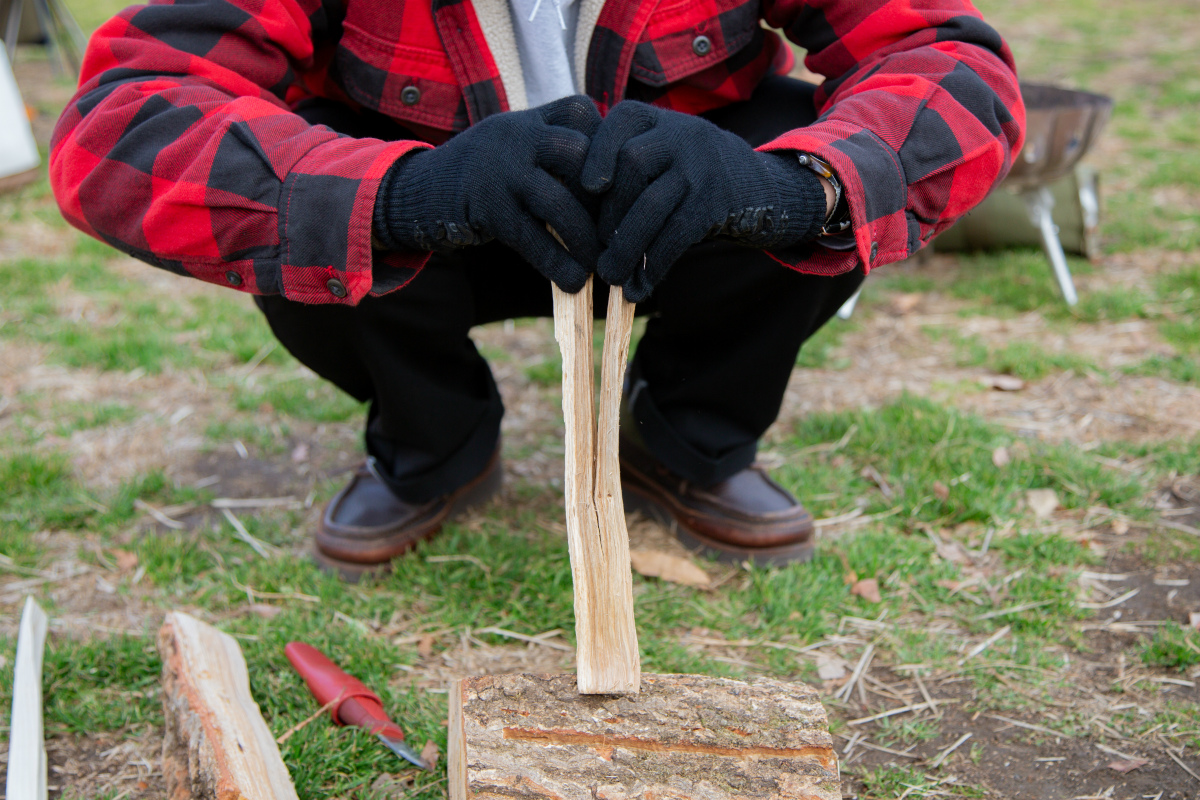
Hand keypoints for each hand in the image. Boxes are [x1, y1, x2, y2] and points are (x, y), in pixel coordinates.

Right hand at [374, 96, 601, 292]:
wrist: (421, 190)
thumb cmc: (486, 173)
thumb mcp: (518, 144)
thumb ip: (558, 150)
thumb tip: (617, 187)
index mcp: (530, 118)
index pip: (583, 114)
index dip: (607, 147)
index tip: (618, 182)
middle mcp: (518, 137)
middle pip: (580, 155)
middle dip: (605, 198)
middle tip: (620, 229)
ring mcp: (502, 172)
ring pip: (560, 203)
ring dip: (585, 239)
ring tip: (599, 265)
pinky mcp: (489, 209)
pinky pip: (532, 239)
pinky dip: (557, 264)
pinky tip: (573, 283)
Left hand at [582, 101, 827, 301]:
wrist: (755, 185)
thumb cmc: (684, 174)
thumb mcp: (658, 150)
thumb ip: (619, 163)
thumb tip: (568, 207)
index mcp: (657, 119)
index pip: (622, 121)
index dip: (598, 150)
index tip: (587, 186)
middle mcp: (681, 135)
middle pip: (632, 164)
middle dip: (609, 209)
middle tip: (596, 244)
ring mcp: (701, 168)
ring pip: (652, 204)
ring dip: (626, 246)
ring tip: (609, 275)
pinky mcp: (714, 203)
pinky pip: (677, 235)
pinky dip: (653, 265)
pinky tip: (639, 288)